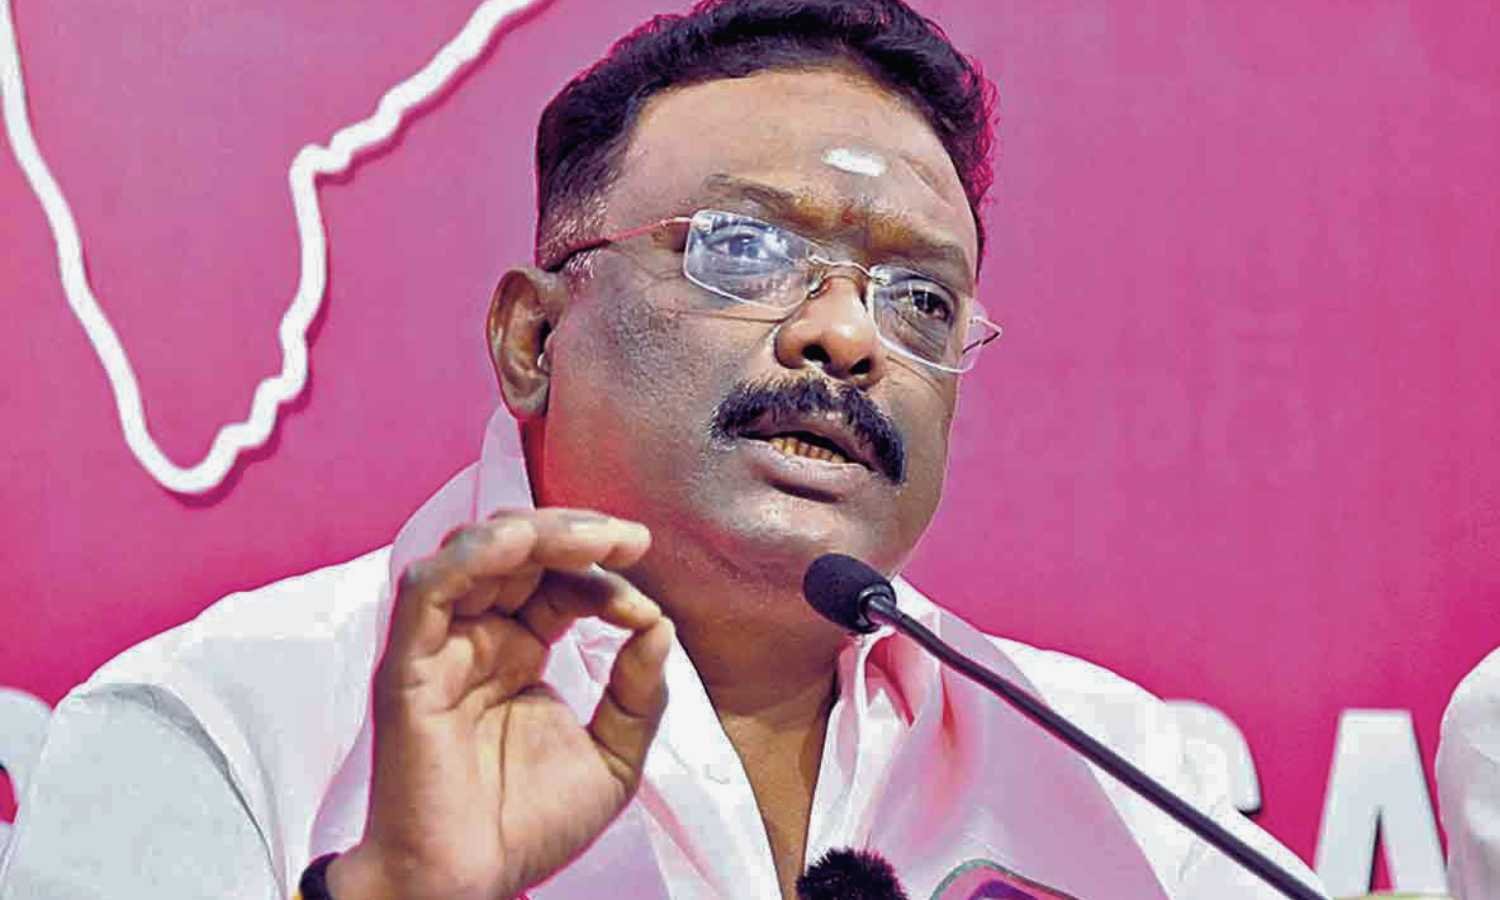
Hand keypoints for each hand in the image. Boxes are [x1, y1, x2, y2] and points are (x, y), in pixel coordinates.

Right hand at [328, 509, 672, 899]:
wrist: (469, 885)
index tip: (645, 609)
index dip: (603, 578)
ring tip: (589, 538)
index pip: (559, 583)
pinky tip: (518, 545)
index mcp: (518, 650)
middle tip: (629, 539)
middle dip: (574, 532)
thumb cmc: (528, 828)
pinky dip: (471, 557)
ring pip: (471, 552)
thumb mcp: (612, 758)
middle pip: (516, 549)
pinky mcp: (410, 665)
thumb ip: (639, 695)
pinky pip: (427, 589)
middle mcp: (477, 637)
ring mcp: (441, 647)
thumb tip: (659, 624)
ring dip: (531, 531)